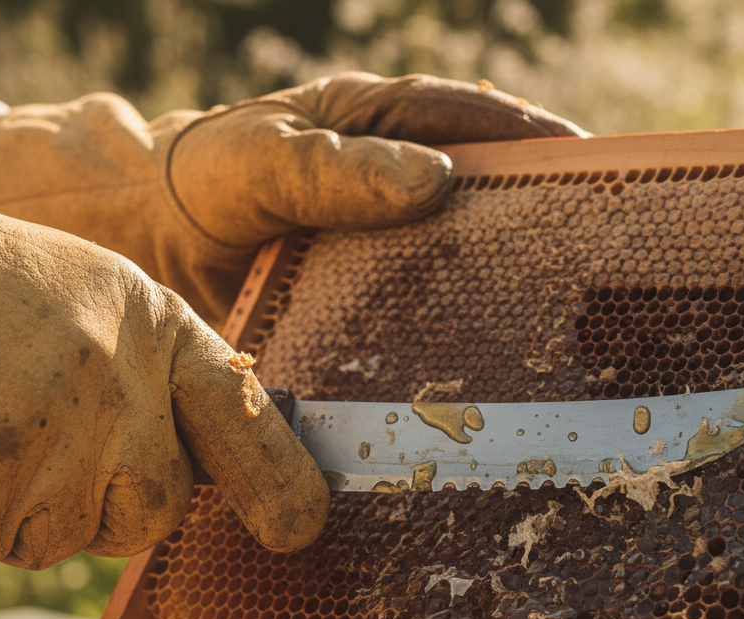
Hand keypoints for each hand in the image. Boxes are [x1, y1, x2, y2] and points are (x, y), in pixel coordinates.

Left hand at [0, 73, 586, 322]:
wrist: (145, 246)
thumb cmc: (203, 183)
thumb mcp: (263, 160)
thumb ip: (335, 167)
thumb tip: (436, 181)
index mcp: (381, 130)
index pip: (477, 125)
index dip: (538, 146)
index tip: (598, 174)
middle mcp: (394, 190)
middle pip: (488, 197)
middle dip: (541, 220)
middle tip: (597, 257)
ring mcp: (384, 250)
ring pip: (463, 263)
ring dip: (506, 288)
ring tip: (559, 321)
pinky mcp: (366, 304)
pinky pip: (424, 315)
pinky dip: (456, 335)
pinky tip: (482, 368)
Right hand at [0, 190, 327, 571]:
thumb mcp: (89, 304)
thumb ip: (150, 379)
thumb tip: (190, 477)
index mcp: (154, 330)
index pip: (237, 417)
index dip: (276, 478)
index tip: (299, 527)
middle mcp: (119, 383)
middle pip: (152, 514)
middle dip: (101, 508)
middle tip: (33, 441)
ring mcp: (51, 435)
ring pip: (56, 541)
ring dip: (13, 510)